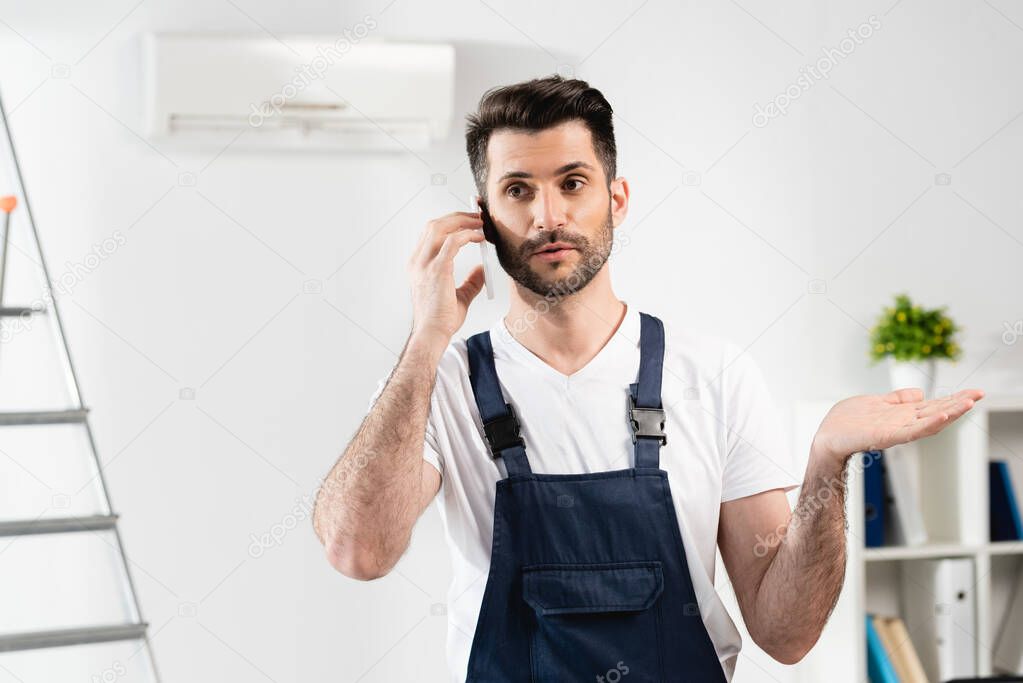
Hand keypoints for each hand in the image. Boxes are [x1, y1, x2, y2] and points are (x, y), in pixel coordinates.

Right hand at [407, 211, 486, 345]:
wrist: (433, 334)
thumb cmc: (441, 320)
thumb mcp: (459, 296)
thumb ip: (470, 281)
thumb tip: (483, 270)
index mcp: (418, 265)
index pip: (431, 233)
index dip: (450, 221)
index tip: (469, 219)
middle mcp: (418, 261)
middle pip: (434, 224)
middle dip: (457, 216)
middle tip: (477, 216)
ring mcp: (424, 264)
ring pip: (440, 227)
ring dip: (462, 221)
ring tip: (479, 222)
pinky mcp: (437, 270)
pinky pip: (452, 242)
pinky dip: (467, 235)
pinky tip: (479, 237)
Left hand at [811, 387, 984, 462]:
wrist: (826, 437)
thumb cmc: (846, 422)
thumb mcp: (875, 402)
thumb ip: (898, 398)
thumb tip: (920, 392)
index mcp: (902, 414)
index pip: (933, 404)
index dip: (953, 398)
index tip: (974, 392)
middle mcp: (903, 422)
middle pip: (937, 411)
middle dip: (958, 403)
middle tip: (980, 394)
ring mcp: (897, 430)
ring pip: (929, 420)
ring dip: (950, 412)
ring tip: (968, 402)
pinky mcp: (887, 436)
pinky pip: (912, 430)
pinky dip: (928, 423)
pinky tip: (942, 415)